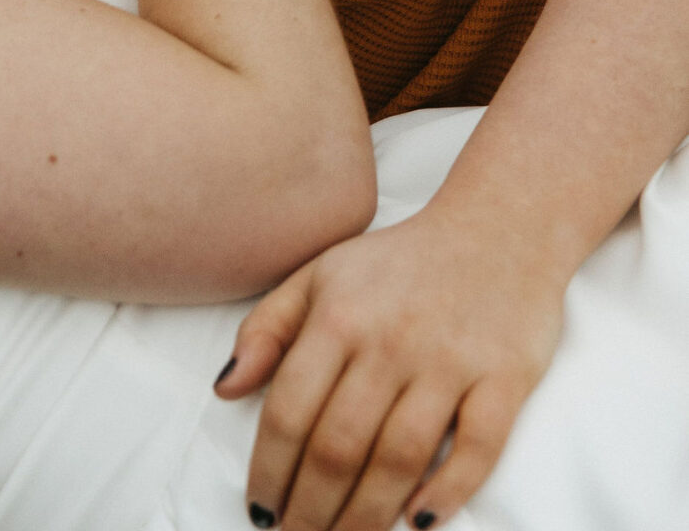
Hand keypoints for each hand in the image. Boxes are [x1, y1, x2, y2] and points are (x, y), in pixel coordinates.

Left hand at [219, 199, 566, 529]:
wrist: (498, 227)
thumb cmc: (398, 263)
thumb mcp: (321, 274)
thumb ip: (267, 328)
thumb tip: (224, 389)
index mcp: (338, 314)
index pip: (290, 411)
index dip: (269, 470)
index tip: (259, 510)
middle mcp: (390, 340)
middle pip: (339, 447)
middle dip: (311, 509)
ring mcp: (449, 360)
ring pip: (400, 458)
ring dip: (366, 516)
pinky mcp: (505, 377)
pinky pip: (478, 448)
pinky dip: (449, 492)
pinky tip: (419, 522)